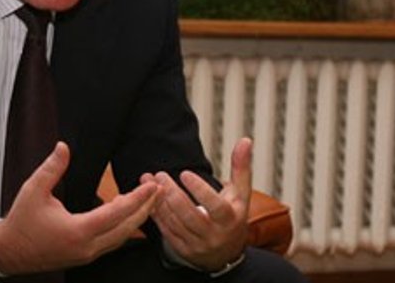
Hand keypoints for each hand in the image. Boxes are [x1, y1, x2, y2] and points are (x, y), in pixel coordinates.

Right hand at [0, 142, 160, 274]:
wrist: (8, 252)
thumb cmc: (21, 222)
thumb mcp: (33, 190)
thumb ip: (52, 168)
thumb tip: (64, 147)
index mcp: (78, 230)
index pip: (117, 213)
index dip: (137, 198)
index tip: (151, 185)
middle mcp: (87, 247)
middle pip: (128, 228)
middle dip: (147, 208)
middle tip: (160, 190)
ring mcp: (87, 254)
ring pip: (122, 237)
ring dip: (138, 218)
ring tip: (150, 200)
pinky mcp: (85, 256)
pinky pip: (113, 242)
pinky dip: (125, 227)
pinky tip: (129, 215)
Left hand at [140, 137, 251, 270]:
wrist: (227, 253)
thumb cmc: (233, 217)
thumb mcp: (241, 194)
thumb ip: (241, 168)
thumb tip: (245, 141)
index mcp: (230, 219)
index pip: (215, 206)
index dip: (200, 190)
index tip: (185, 173)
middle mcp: (214, 234)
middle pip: (189, 215)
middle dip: (173, 193)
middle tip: (160, 174)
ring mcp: (197, 244)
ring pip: (174, 223)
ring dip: (160, 201)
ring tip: (150, 181)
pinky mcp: (183, 249)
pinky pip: (166, 230)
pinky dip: (156, 213)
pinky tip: (149, 197)